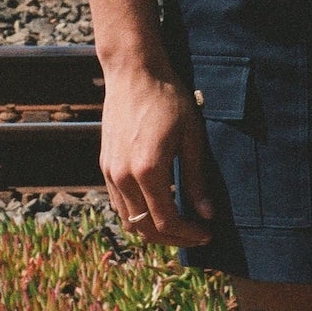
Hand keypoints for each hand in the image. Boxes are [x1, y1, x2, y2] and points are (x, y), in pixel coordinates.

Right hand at [98, 60, 215, 247]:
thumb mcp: (191, 138)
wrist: (134, 72)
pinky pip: (119, 202)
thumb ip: (196, 179)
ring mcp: (109, 172)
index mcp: (148, 171)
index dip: (188, 234)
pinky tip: (158, 204)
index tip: (206, 234)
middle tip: (195, 234)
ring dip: (153, 228)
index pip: (166, 222)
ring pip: (128, 219)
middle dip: (172, 238)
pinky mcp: (104, 165)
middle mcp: (123, 176)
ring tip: (178, 224)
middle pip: (144, 228)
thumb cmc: (168, 99)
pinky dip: (138, 213)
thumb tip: (207, 214)